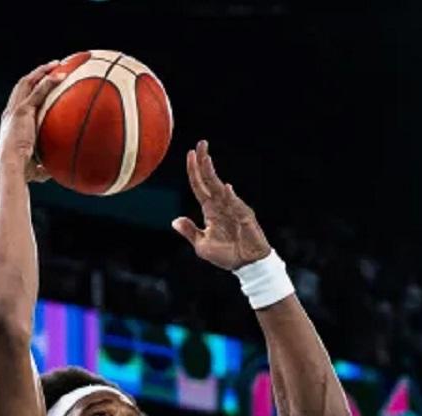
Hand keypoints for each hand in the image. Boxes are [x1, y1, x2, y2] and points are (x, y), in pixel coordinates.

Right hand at [0, 60, 63, 181]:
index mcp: (11, 122)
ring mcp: (15, 110)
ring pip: (28, 82)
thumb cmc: (21, 173)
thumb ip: (42, 167)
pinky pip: (37, 91)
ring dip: (42, 71)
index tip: (44, 84)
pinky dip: (48, 81)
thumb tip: (54, 171)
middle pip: (22, 85)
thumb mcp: (34, 169)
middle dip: (37, 74)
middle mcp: (10, 112)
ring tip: (58, 64)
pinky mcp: (22, 111)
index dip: (31, 90)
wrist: (11, 167)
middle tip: (53, 67)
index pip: (20, 100)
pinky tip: (62, 75)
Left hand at [171, 141, 271, 270]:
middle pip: (210, 180)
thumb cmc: (227, 255)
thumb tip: (175, 221)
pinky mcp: (245, 216)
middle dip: (204, 162)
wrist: (246, 265)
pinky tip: (225, 188)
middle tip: (200, 144)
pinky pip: (236, 205)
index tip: (189, 153)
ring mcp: (233, 208)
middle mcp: (221, 205)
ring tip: (206, 158)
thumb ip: (190, 231)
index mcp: (210, 210)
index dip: (194, 171)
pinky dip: (230, 197)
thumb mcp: (202, 245)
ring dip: (212, 173)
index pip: (200, 186)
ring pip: (220, 187)